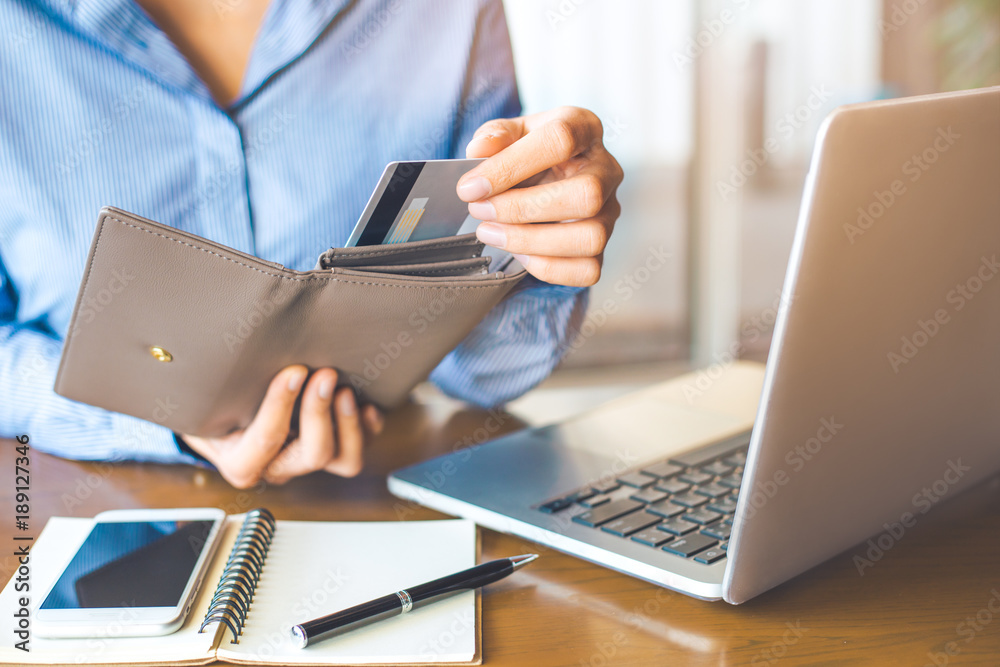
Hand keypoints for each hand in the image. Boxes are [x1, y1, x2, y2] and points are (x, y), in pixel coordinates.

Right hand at [180, 365, 383, 487]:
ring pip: (343, 460)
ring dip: (350, 425)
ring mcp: (306, 460)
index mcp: (241, 462)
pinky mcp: (330, 450)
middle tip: (324, 374)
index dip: (281, 406)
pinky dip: (367, 428)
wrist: (220, 420)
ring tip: (346, 391)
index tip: (292, 371)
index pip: (265, 442)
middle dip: (320, 413)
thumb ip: (212, 391)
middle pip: (312, 455)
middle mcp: (278, 467)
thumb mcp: (201, 402)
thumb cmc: (212, 407)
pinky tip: (368, 405)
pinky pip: (358, 450)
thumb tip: (218, 353)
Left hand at [457, 106, 622, 286]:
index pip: (560, 140)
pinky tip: (518, 252)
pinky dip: (547, 267)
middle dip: (523, 209)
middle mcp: (606, 170)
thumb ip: (495, 135)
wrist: (547, 176)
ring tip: (490, 233)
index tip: (470, 187)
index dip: (511, 166)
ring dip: (531, 241)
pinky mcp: (603, 246)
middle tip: (479, 211)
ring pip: (590, 237)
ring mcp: (610, 211)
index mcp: (584, 128)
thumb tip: (479, 148)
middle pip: (586, 195)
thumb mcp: (510, 132)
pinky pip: (587, 269)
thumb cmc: (529, 153)